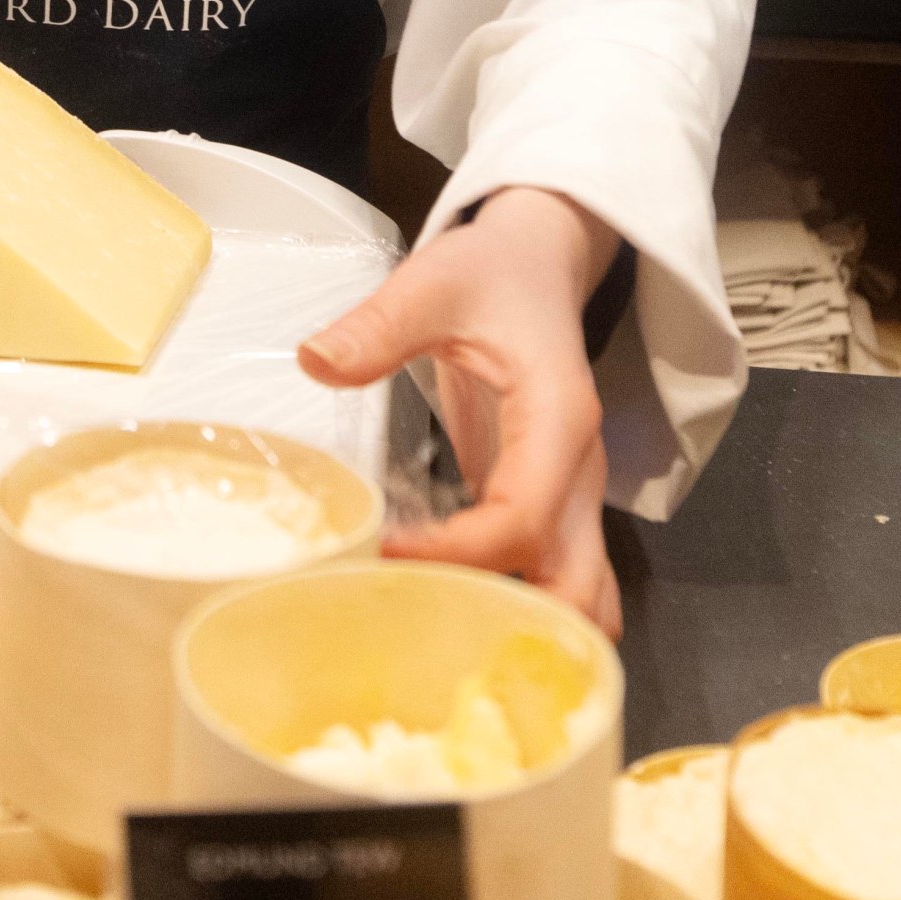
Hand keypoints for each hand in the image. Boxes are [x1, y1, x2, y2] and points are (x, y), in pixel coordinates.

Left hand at [300, 186, 621, 632]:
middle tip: (415, 618)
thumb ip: (380, 325)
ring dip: (524, 632)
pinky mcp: (552, 510)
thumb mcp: (434, 282)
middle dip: (506, 624)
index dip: (456, 552)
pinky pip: (555, 584)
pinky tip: (451, 618)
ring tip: (434, 634)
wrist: (540, 266)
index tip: (384, 553)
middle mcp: (579, 474)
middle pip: (577, 589)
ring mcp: (573, 499)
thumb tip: (316, 362)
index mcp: (559, 421)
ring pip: (584, 601)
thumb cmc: (492, 275)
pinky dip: (522, 616)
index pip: (520, 519)